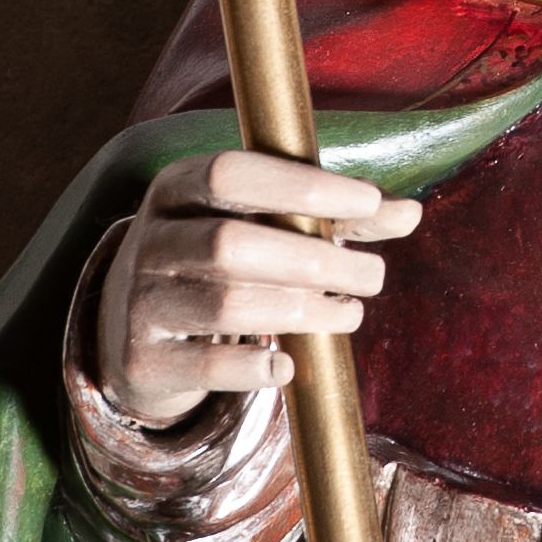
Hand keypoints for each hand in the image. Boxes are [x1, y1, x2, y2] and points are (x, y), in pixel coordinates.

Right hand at [96, 149, 421, 427]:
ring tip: (351, 312)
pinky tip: (290, 361)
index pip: (233, 174)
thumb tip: (410, 213)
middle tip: (374, 275)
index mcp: (177, 188)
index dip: (303, 187)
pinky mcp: (143, 361)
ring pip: (224, 305)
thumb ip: (333, 217)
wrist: (132, 328)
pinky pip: (205, 366)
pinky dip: (254, 366)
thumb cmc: (218, 262)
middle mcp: (150, 241)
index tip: (370, 204)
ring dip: (301, 311)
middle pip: (230, 244)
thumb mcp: (259, 225)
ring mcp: (140, 302)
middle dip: (313, 260)